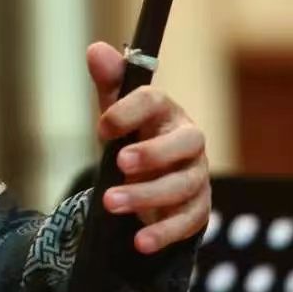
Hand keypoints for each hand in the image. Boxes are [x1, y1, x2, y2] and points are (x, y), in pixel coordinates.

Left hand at [87, 41, 210, 254]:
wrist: (150, 183)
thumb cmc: (133, 140)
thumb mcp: (116, 114)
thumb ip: (109, 85)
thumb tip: (96, 49)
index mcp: (166, 113)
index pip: (155, 102)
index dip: (129, 112)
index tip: (101, 128)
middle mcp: (188, 142)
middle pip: (184, 143)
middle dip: (153, 153)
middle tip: (118, 164)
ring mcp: (196, 177)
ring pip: (183, 185)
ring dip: (146, 196)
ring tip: (110, 203)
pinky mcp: (196, 211)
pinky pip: (188, 222)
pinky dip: (163, 233)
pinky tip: (139, 242)